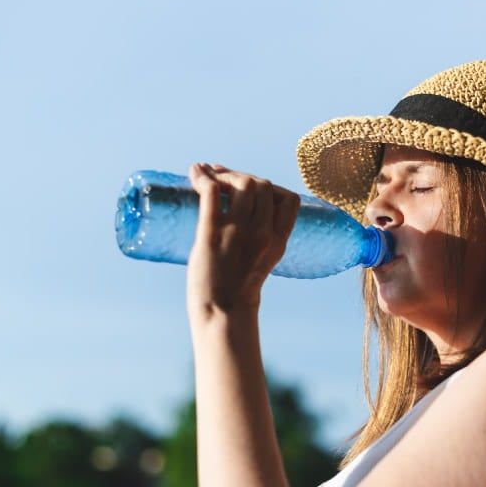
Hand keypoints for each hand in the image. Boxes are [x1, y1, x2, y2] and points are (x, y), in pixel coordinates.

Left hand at [186, 162, 300, 318]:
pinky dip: (204, 178)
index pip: (289, 199)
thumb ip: (259, 235)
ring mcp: (238, 232)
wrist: (222, 312)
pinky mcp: (212, 233)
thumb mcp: (261, 259)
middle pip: (262, 185)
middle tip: (219, 176)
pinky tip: (196, 174)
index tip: (250, 186)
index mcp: (279, 241)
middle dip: (241, 175)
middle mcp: (263, 233)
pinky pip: (212, 193)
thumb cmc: (236, 288)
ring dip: (224, 174)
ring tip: (206, 176)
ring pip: (241, 183)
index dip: (271, 186)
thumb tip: (237, 208)